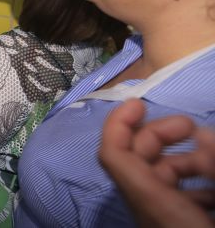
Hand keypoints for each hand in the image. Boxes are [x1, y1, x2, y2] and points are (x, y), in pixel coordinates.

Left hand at [99, 98, 214, 226]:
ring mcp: (158, 219)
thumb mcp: (211, 201)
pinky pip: (175, 197)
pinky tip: (211, 186)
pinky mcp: (172, 224)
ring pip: (160, 177)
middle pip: (138, 158)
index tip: (139, 103)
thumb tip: (204, 135)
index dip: (118, 122)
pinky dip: (193, 185)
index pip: (113, 154)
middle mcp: (146, 209)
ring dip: (185, 160)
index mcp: (149, 201)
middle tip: (193, 127)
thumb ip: (209, 164)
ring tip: (212, 160)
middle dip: (162, 135)